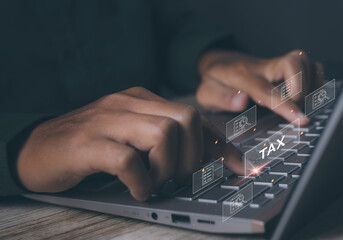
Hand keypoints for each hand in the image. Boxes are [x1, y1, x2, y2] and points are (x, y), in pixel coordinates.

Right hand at [16, 87, 241, 200]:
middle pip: (185, 118)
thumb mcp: (133, 139)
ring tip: (153, 182)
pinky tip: (136, 188)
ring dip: (166, 167)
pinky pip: (127, 159)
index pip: (193, 116)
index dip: (219, 145)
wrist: (37, 148)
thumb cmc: (91, 147)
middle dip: (192, 155)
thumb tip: (207, 163)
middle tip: (177, 176)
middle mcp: (128, 103)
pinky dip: (139, 180)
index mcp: (142, 100)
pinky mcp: (87, 143)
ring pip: (162, 134)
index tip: (239, 167)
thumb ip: (165, 143)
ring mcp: (107, 121)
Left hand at [196, 50, 324, 124]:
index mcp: (243, 76)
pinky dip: (315, 78)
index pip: (267, 90)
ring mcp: (275, 65)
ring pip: (303, 61)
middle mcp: (263, 67)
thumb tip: (242, 102)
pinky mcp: (284, 66)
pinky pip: (307, 65)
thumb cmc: (214, 82)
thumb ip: (221, 98)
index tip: (301, 120)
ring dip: (311, 83)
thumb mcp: (206, 93)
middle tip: (299, 109)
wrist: (218, 63)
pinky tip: (310, 94)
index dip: (285, 105)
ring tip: (306, 104)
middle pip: (293, 62)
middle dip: (303, 87)